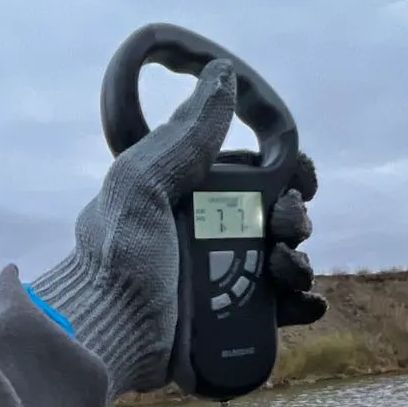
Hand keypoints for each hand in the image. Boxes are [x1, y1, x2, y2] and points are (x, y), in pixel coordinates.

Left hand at [30, 61, 321, 397]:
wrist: (104, 332)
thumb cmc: (113, 256)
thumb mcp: (141, 183)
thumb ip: (185, 133)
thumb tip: (221, 74)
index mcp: (189, 196)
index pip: (254, 174)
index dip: (286, 171)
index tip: (298, 176)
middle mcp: (209, 236)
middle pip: (277, 218)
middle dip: (293, 217)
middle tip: (284, 227)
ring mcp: (223, 283)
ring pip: (284, 262)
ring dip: (298, 260)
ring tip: (282, 267)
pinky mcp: (231, 325)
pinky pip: (281, 311)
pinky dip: (301, 303)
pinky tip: (302, 301)